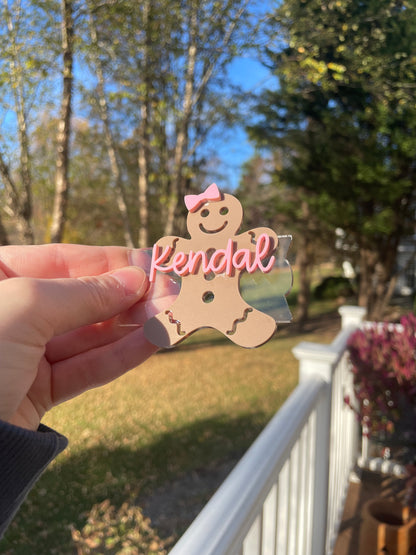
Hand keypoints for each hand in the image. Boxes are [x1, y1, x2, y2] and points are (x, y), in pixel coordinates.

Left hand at [0, 244, 176, 430]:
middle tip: (173, 292)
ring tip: (172, 316)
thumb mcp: (25, 307)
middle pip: (80, 297)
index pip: (62, 260)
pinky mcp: (35, 390)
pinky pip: (85, 368)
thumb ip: (84, 292)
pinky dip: (120, 356)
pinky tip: (154, 342)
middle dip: (128, 295)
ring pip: (87, 334)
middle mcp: (8, 313)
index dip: (111, 260)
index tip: (153, 262)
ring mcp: (21, 353)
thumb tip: (134, 279)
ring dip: (132, 325)